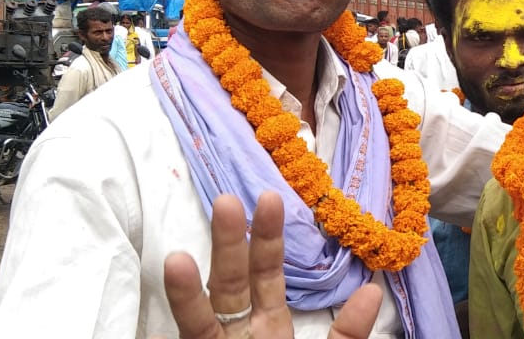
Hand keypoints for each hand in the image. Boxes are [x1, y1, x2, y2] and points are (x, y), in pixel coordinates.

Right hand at [161, 192, 382, 338]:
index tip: (271, 198)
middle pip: (228, 285)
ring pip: (197, 322)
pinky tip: (153, 330)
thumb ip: (346, 338)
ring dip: (185, 292)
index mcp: (267, 331)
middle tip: (228, 200)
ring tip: (175, 258)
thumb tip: (370, 291)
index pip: (265, 276)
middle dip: (227, 245)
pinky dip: (167, 334)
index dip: (268, 240)